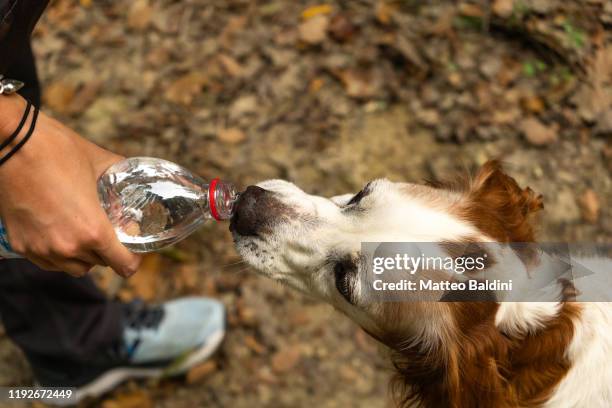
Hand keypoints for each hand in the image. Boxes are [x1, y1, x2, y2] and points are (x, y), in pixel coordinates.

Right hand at [0, 94, 140, 276]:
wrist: (10, 142)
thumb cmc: (57, 149)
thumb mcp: (100, 161)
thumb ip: (120, 174)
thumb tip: (134, 179)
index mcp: (93, 230)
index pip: (124, 266)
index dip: (133, 258)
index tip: (134, 248)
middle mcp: (67, 247)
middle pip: (99, 264)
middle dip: (108, 251)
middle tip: (109, 232)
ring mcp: (41, 248)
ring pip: (73, 267)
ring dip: (83, 255)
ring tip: (84, 232)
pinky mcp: (20, 245)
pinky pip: (47, 262)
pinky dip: (57, 253)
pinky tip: (61, 232)